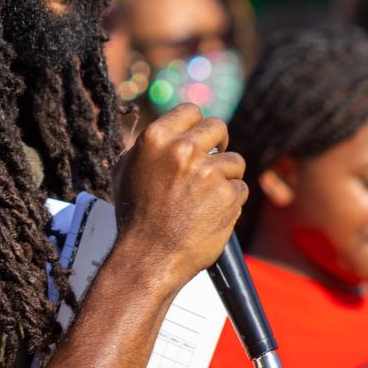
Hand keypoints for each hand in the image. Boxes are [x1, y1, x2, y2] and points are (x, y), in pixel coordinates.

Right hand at [113, 104, 247, 290]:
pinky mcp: (227, 194)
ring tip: (209, 197)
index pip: (190, 111)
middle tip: (215, 159)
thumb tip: (166, 132)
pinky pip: (241, 188)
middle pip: (218, 128)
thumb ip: (148, 147)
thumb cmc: (134, 216)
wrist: (149, 256)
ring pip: (235, 161)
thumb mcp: (126, 170)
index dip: (198, 124)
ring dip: (227, 177)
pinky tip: (215, 213)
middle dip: (219, 143)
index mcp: (157, 138)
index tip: (202, 137)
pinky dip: (232, 200)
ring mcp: (208, 171)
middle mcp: (183, 150)